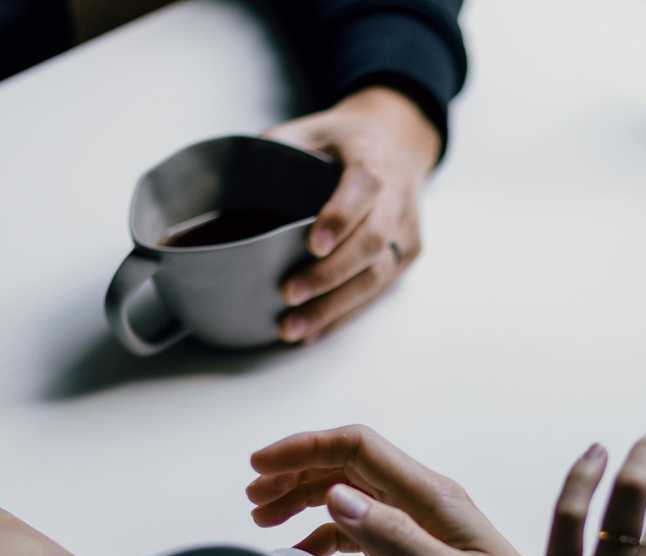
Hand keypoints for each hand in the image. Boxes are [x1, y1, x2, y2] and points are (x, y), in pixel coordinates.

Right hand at [247, 425, 536, 555]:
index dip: (305, 448)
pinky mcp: (416, 550)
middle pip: (348, 466)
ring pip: (351, 495)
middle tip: (253, 498)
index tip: (259, 464)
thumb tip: (336, 496)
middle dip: (297, 472)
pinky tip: (306, 552)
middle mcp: (423, 501)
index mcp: (431, 496)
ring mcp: (419, 524)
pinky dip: (329, 534)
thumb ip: (393, 537)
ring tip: (266, 520)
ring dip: (307, 500)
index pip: (358, 448)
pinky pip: (364, 529)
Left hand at [264, 87, 440, 342]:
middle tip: (289, 294)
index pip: (363, 190)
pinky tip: (316, 331)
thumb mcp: (314, 127)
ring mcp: (407, 231)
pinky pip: (378, 292)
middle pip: (371, 243)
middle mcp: (397, 199)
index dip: (340, 218)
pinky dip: (345, 314)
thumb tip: (231, 174)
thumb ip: (279, 146)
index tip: (312, 245)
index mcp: (373, 160)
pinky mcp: (408, 255)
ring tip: (296, 327)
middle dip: (330, 274)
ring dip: (335, 306)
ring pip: (377, 276)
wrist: (399, 142)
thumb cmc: (347, 140)